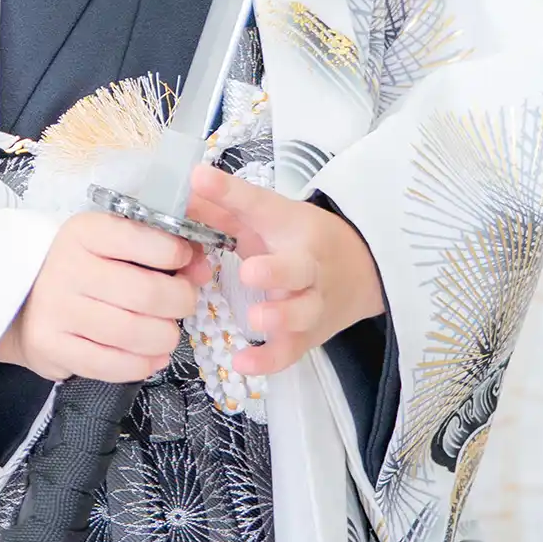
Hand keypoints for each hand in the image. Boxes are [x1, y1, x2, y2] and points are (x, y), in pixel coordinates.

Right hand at [0, 210, 212, 383]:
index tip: (186, 262)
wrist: (23, 299)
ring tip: (167, 333)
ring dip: (165, 337)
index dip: (178, 254)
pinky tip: (150, 356)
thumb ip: (160, 249)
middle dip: (180, 301)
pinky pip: (111, 365)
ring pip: (133, 333)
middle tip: (183, 304)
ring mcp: (56, 309)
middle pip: (147, 293)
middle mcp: (67, 267)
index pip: (144, 239)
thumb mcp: (112, 244)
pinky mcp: (52, 347)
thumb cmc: (81, 267)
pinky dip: (142, 364)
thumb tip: (202, 266)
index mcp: (85, 231)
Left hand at [186, 164, 383, 376]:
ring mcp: (311, 302)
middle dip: (276, 271)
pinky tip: (242, 363)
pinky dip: (269, 361)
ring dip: (280, 316)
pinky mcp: (308, 335)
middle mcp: (305, 264)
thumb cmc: (298, 239)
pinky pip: (292, 351)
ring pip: (302, 313)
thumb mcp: (266, 217)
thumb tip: (181, 190)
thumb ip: (222, 207)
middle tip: (249, 271)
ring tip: (254, 319)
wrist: (361, 270)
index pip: (259, 204)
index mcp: (290, 224)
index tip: (199, 178)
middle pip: (298, 268)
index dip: (229, 192)